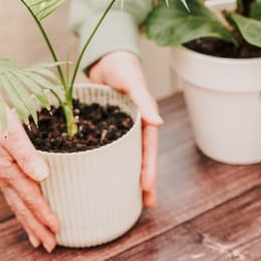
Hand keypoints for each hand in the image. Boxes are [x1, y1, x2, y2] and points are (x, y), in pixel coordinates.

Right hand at [0, 99, 60, 251]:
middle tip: (52, 246)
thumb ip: (27, 153)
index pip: (30, 197)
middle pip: (22, 208)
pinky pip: (11, 196)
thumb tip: (43, 175)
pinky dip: (20, 209)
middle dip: (37, 228)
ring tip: (40, 240)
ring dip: (29, 223)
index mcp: (7, 170)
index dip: (44, 214)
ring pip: (16, 205)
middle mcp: (2, 177)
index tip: (57, 229)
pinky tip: (25, 214)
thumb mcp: (12, 130)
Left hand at [89, 51, 162, 207]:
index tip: (147, 189)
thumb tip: (159, 122)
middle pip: (139, 159)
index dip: (149, 170)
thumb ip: (144, 99)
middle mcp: (132, 128)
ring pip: (125, 157)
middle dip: (144, 182)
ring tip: (126, 199)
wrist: (105, 56)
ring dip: (127, 176)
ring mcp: (119, 130)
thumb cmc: (122, 65)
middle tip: (146, 204)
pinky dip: (107, 163)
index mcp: (142, 121)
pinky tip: (101, 176)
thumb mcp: (133, 80)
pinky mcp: (104, 127)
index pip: (148, 150)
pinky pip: (107, 149)